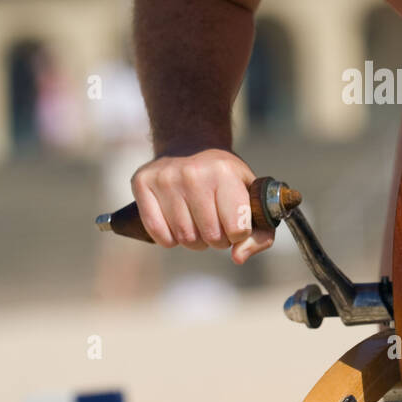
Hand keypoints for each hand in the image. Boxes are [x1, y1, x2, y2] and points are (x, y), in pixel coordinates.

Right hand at [131, 149, 273, 264]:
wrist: (190, 144)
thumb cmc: (225, 179)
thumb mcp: (251, 195)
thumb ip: (260, 232)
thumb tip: (238, 257)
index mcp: (224, 172)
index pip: (237, 230)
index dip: (239, 233)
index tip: (235, 221)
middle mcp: (193, 173)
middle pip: (210, 237)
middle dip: (217, 239)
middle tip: (216, 224)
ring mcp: (165, 178)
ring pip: (184, 238)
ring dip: (194, 240)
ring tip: (197, 222)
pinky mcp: (142, 182)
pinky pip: (158, 233)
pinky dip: (169, 239)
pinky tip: (176, 224)